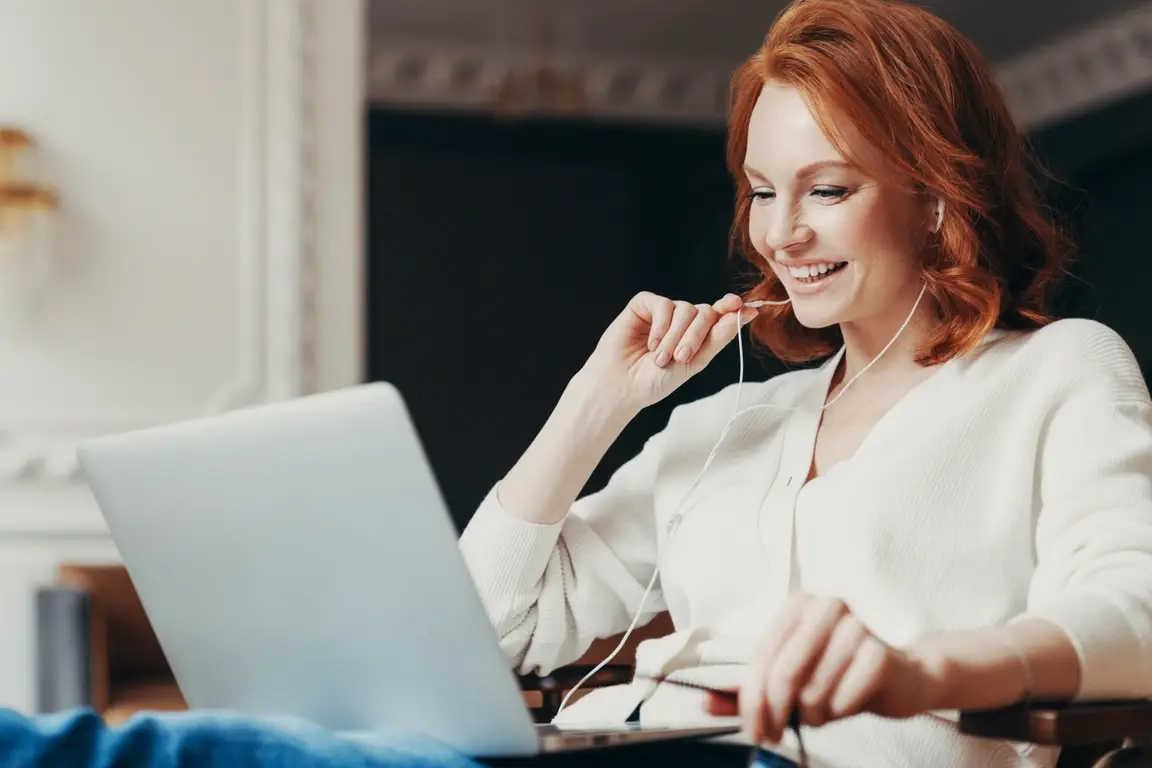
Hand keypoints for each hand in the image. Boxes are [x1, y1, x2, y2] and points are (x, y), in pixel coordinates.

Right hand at [582, 292, 753, 413]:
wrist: (622, 386)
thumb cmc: (655, 380)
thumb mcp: (693, 362)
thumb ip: (718, 338)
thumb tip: (745, 313)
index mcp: (697, 334)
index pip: (720, 315)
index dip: (732, 309)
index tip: (743, 308)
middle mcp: (682, 319)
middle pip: (705, 312)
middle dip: (696, 335)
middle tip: (680, 358)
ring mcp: (663, 311)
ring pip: (685, 308)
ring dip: (674, 337)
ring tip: (660, 358)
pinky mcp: (643, 305)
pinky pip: (662, 304)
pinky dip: (660, 325)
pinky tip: (650, 343)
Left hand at [704, 593, 944, 743]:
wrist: (902, 677)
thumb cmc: (837, 675)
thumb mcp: (790, 679)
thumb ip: (748, 690)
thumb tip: (704, 702)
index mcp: (797, 605)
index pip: (760, 656)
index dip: (749, 699)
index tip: (750, 728)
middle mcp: (826, 606)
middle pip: (783, 673)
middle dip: (774, 713)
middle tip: (774, 734)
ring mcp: (856, 626)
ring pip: (812, 691)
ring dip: (812, 714)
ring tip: (821, 709)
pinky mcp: (880, 654)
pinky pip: (843, 699)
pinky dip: (839, 712)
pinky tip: (847, 702)